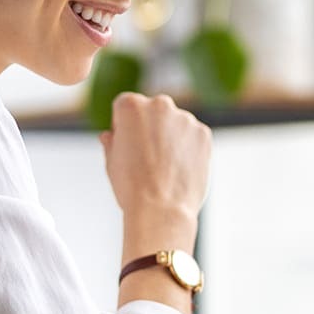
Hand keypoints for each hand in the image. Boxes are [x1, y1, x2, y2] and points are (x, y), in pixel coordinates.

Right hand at [100, 92, 210, 258]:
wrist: (160, 209)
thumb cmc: (131, 186)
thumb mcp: (111, 161)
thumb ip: (112, 142)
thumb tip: (110, 135)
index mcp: (131, 106)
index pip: (125, 106)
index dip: (123, 127)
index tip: (127, 146)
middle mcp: (160, 105)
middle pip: (153, 111)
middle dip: (149, 128)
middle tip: (146, 157)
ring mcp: (185, 118)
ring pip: (175, 124)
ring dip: (170, 137)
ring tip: (164, 167)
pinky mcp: (204, 133)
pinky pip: (193, 137)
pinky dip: (188, 148)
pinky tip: (180, 169)